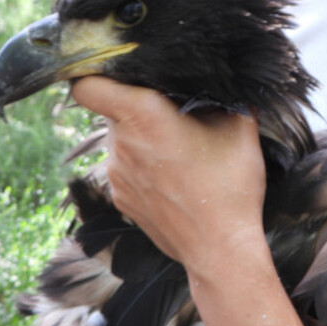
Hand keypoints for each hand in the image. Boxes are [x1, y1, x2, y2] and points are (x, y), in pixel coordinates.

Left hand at [71, 76, 264, 270]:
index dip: (94, 75)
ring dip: (141, 140)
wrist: (220, 251)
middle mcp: (120, 143)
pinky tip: (173, 178)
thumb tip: (225, 78)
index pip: (87, 86)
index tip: (116, 74)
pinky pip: (125, 169)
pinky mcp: (119, 198)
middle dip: (137, 108)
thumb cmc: (230, 187)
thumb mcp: (240, 129)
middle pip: (112, 111)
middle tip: (172, 115)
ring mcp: (116, 174)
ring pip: (121, 141)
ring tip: (179, 152)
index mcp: (141, 116)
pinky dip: (142, 167)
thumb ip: (225, 96)